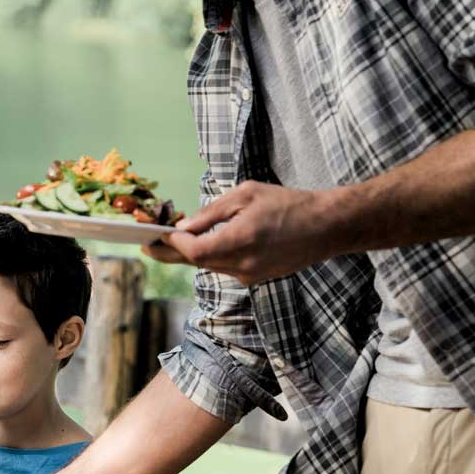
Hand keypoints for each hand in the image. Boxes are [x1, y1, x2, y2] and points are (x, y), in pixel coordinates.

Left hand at [141, 181, 337, 284]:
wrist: (327, 226)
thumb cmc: (288, 203)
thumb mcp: (245, 195)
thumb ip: (211, 213)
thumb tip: (183, 227)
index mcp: (239, 241)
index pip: (192, 251)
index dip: (171, 244)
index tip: (156, 234)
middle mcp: (243, 265)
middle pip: (195, 263)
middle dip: (169, 255)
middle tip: (147, 247)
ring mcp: (251, 275)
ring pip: (209, 266)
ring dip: (189, 255)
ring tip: (170, 242)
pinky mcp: (257, 278)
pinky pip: (224, 268)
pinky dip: (210, 257)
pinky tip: (202, 245)